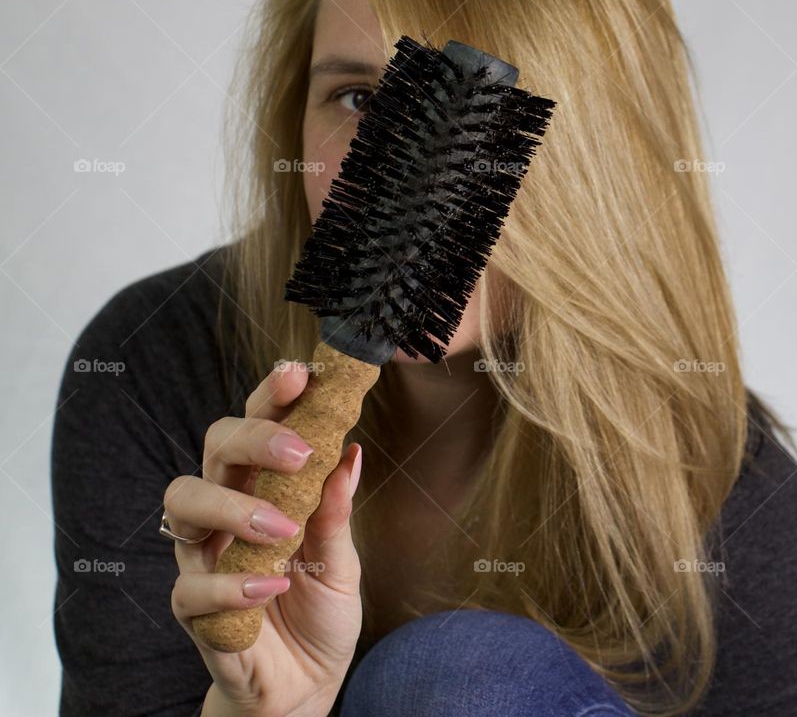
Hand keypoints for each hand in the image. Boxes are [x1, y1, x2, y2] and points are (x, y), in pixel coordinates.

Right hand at [164, 361, 362, 716]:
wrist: (306, 688)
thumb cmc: (319, 614)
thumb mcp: (341, 559)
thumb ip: (335, 510)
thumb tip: (350, 450)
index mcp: (261, 489)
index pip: (255, 426)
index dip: (270, 396)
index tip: (299, 375)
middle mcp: (225, 513)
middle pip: (213, 448)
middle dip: (254, 437)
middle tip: (299, 452)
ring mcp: (203, 558)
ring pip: (182, 504)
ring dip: (233, 507)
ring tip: (281, 528)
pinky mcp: (195, 611)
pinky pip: (190, 588)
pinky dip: (232, 585)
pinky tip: (273, 587)